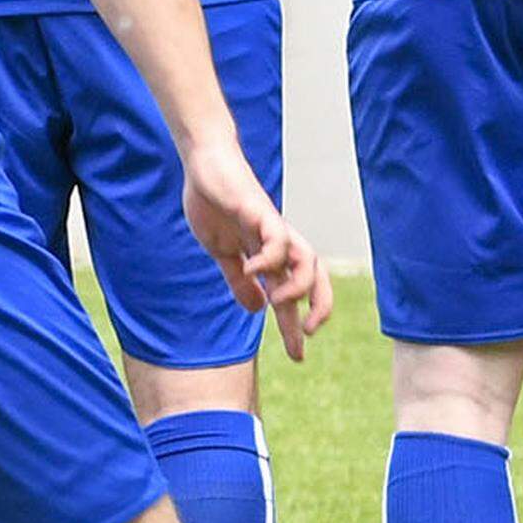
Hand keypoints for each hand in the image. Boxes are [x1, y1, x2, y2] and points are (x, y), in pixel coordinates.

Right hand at [179, 142, 331, 361]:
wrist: (204, 165)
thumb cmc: (213, 204)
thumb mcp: (222, 252)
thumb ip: (239, 279)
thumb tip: (258, 310)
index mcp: (268, 256)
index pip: (289, 296)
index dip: (295, 326)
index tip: (298, 357)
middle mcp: (278, 244)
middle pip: (315, 277)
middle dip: (318, 307)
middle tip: (309, 334)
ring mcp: (272, 228)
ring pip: (306, 260)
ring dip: (299, 286)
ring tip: (282, 303)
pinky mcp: (259, 212)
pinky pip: (277, 239)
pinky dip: (270, 258)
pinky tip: (254, 270)